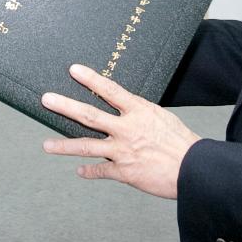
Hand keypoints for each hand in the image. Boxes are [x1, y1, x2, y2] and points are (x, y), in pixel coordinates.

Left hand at [41, 64, 200, 199]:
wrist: (194, 169)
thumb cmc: (181, 141)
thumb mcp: (160, 118)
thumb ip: (139, 113)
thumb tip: (123, 106)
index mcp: (139, 111)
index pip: (110, 90)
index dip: (91, 79)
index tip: (73, 69)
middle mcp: (127, 129)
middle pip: (89, 115)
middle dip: (65, 106)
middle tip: (46, 99)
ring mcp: (123, 151)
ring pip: (87, 146)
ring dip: (64, 146)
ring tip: (46, 145)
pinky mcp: (124, 172)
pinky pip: (101, 170)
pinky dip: (89, 171)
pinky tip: (79, 171)